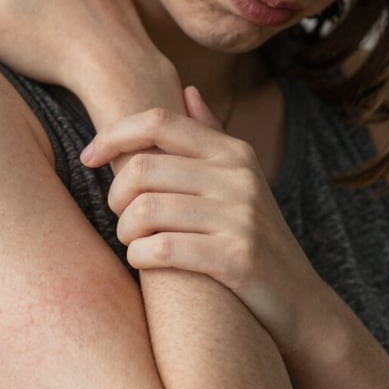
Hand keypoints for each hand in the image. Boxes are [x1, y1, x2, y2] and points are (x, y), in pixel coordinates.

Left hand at [81, 88, 335, 354]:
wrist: (301, 299)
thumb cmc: (254, 237)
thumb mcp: (241, 180)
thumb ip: (211, 136)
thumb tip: (187, 89)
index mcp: (233, 152)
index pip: (158, 121)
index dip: (112, 134)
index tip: (88, 157)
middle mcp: (238, 177)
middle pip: (142, 169)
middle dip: (115, 196)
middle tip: (120, 216)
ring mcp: (239, 217)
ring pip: (145, 210)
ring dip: (124, 231)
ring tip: (132, 241)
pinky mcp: (236, 259)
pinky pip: (162, 249)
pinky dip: (139, 256)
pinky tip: (143, 260)